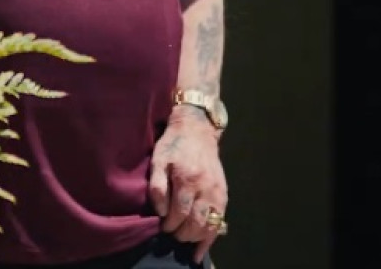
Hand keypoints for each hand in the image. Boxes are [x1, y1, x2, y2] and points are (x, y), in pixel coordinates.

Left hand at [148, 107, 228, 263]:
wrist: (197, 129)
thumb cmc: (174, 145)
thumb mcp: (158, 160)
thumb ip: (157, 187)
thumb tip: (160, 212)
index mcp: (187, 178)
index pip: (179, 213)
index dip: (169, 224)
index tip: (162, 226)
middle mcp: (205, 187)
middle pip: (195, 222)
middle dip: (181, 233)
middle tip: (171, 233)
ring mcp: (216, 192)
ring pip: (208, 225)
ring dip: (194, 237)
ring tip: (183, 237)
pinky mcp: (223, 194)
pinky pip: (219, 221)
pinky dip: (210, 238)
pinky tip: (200, 251)